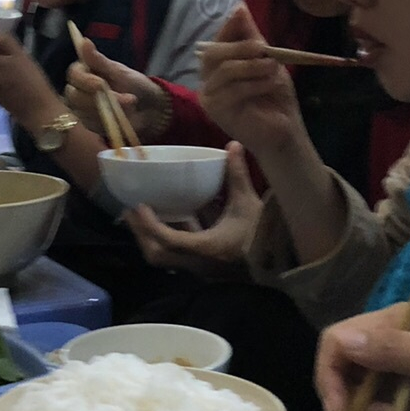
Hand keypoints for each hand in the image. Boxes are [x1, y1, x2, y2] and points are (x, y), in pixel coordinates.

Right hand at [64, 43, 169, 142]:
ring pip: (83, 111)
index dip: (85, 80)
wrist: (150, 108)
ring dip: (108, 109)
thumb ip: (99, 60)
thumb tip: (84, 41)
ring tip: (131, 104)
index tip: (101, 84)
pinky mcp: (89, 124)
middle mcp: (79, 90)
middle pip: (74, 95)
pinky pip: (92, 124)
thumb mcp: (119, 72)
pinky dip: (108, 120)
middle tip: (124, 98)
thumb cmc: (134, 85)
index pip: (73, 74)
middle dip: (98, 98)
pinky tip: (122, 117)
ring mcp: (82, 108)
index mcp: (85, 72)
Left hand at [126, 143, 260, 276]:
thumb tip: (233, 144)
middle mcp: (197, 261)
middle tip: (131, 210)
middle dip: (141, 233)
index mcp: (207, 247)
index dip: (150, 225)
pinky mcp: (199, 264)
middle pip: (157, 255)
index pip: (170, 241)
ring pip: (163, 256)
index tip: (139, 205)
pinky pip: (174, 252)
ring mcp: (197, 266)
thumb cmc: (262, 234)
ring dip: (150, 236)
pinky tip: (167, 217)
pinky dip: (166, 236)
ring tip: (141, 212)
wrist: (278, 262)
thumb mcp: (248, 203)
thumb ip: (237, 175)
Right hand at [197, 6, 308, 169]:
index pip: (216, 41)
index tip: (241, 11)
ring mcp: (209, 96)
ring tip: (273, 68)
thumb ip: (251, 36)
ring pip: (225, 71)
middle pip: (212, 53)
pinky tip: (269, 84)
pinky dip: (254, 84)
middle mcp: (208, 79)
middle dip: (239, 46)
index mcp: (218, 66)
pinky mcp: (215, 111)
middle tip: (263, 47)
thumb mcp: (267, 60)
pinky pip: (232, 90)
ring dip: (252, 66)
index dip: (227, 27)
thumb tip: (239, 7)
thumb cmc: (275, 96)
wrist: (284, 128)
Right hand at [316, 306, 409, 410]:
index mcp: (396, 322)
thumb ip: (395, 351)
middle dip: (345, 403)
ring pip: (353, 400)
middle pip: (340, 372)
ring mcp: (399, 379)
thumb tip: (341, 341)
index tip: (339, 410)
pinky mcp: (408, 407)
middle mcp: (391, 347)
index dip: (329, 373)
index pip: (339, 339)